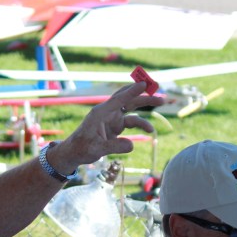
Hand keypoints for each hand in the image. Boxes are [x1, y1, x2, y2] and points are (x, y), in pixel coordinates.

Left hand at [50, 82, 165, 171]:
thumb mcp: (97, 149)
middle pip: (128, 99)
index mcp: (100, 112)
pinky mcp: (115, 126)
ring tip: (161, 105)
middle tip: (160, 97)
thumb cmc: (82, 148)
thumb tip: (132, 146)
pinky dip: (141, 123)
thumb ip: (114, 147)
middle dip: (143, 96)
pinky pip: (131, 121)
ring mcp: (112, 118)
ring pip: (131, 109)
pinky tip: (149, 130)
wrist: (74, 153)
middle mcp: (107, 112)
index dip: (132, 91)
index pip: (119, 99)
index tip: (144, 84)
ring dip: (145, 107)